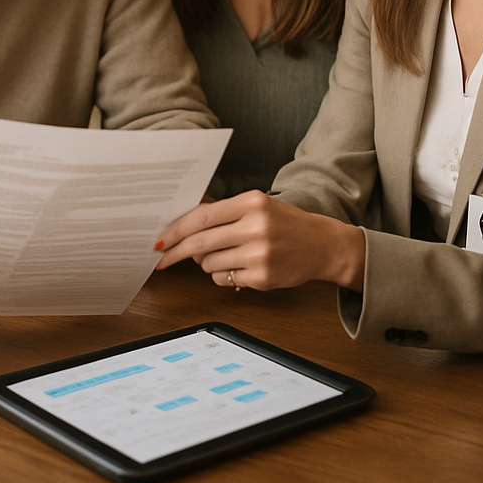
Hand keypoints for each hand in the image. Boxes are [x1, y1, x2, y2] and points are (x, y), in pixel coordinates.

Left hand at [154, 190, 364, 291]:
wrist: (323, 245)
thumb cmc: (284, 222)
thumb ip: (222, 211)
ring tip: (221, 254)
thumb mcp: (256, 205)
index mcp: (251, 203)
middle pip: (200, 243)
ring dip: (204, 263)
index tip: (159, 239)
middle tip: (161, 258)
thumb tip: (181, 221)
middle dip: (176, 252)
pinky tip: (236, 266)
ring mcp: (260, 254)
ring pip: (209, 263)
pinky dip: (221, 274)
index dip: (175, 229)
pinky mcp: (263, 277)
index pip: (202, 217)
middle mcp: (255, 227)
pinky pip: (223, 278)